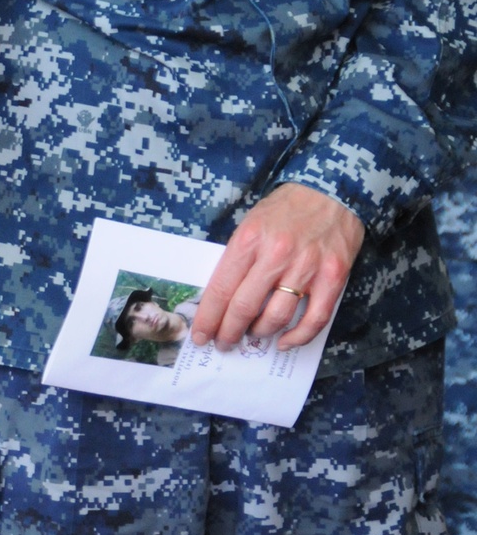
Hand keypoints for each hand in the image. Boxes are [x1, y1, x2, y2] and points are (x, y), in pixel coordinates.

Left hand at [190, 182, 364, 351]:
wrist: (331, 190)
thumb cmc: (286, 208)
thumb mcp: (251, 222)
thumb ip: (238, 257)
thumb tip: (222, 296)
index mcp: (249, 238)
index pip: (221, 288)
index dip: (209, 317)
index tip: (202, 334)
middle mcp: (276, 254)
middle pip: (244, 307)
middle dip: (228, 332)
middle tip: (223, 343)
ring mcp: (306, 267)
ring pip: (276, 317)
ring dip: (259, 334)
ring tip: (252, 335)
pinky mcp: (332, 278)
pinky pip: (313, 320)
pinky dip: (297, 338)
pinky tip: (285, 342)